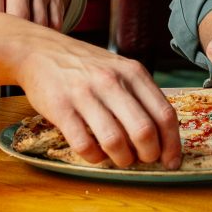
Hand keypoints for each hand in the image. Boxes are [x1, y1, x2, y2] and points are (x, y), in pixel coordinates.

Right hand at [11, 31, 180, 168]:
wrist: (39, 51)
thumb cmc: (84, 66)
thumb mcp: (118, 69)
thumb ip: (139, 95)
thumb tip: (161, 136)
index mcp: (133, 72)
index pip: (164, 114)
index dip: (172, 143)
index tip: (171, 161)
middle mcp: (112, 82)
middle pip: (144, 131)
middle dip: (149, 155)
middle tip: (144, 160)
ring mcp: (86, 95)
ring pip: (116, 142)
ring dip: (123, 159)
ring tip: (120, 159)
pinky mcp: (61, 109)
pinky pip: (84, 145)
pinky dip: (95, 157)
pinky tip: (96, 153)